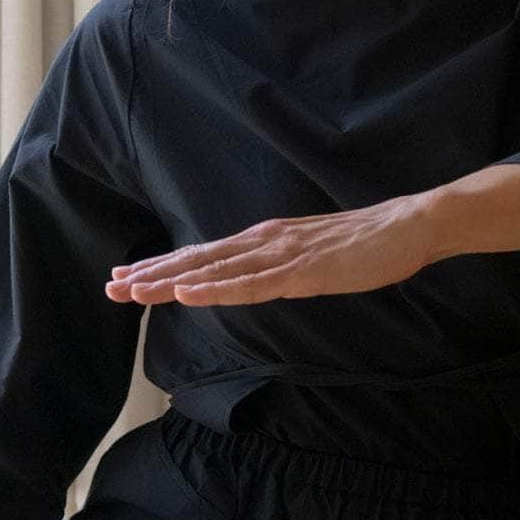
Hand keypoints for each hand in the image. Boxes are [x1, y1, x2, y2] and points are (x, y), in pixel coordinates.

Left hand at [104, 194, 439, 306]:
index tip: (127, 276)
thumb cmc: (366, 243)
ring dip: (171, 282)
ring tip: (133, 290)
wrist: (408, 225)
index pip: (205, 255)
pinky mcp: (302, 272)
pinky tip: (187, 294)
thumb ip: (281, 265)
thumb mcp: (312, 254)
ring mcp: (282, 255)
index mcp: (266, 238)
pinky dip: (215, 290)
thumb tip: (256, 280)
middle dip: (153, 274)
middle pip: (198, 260)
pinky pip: (251, 285)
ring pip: (215, 271)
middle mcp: (265, 241)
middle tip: (111, 286)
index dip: (164, 266)